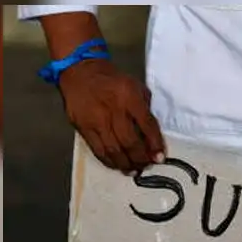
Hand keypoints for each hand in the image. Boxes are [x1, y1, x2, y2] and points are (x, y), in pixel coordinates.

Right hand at [58, 59, 164, 173]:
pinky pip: (98, 150)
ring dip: (126, 164)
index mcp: (130, 97)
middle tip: (147, 165)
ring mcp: (96, 120)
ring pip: (113, 150)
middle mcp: (113, 110)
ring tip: (135, 170)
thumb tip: (153, 138)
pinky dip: (110, 162)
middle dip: (141, 158)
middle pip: (130, 142)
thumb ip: (145, 110)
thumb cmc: (113, 80)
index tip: (160, 157)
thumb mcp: (136, 87)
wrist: (80, 71)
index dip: (155, 145)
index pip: (147, 126)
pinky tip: (118, 165)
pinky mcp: (83, 128)